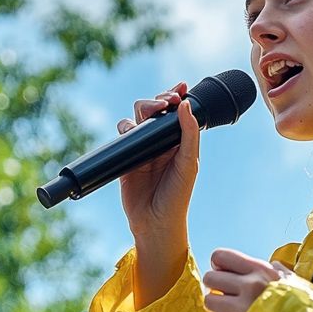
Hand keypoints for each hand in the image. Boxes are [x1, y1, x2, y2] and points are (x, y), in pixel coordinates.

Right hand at [117, 83, 199, 244]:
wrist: (155, 222)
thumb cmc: (178, 196)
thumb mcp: (189, 163)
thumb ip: (189, 134)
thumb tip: (185, 104)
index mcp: (180, 141)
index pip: (177, 111)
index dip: (176, 96)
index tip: (179, 89)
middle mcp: (161, 142)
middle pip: (155, 109)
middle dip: (158, 100)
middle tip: (165, 103)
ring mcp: (143, 148)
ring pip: (137, 118)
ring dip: (142, 110)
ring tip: (149, 116)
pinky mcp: (126, 156)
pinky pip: (123, 134)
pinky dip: (125, 128)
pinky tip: (130, 133)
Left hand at [202, 249, 287, 311]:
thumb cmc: (305, 307)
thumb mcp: (294, 281)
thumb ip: (279, 272)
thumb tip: (274, 266)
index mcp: (260, 270)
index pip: (221, 256)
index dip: (219, 264)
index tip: (226, 272)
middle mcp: (249, 286)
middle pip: (210, 278)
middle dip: (216, 286)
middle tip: (227, 293)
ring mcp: (243, 309)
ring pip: (210, 301)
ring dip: (218, 306)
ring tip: (232, 310)